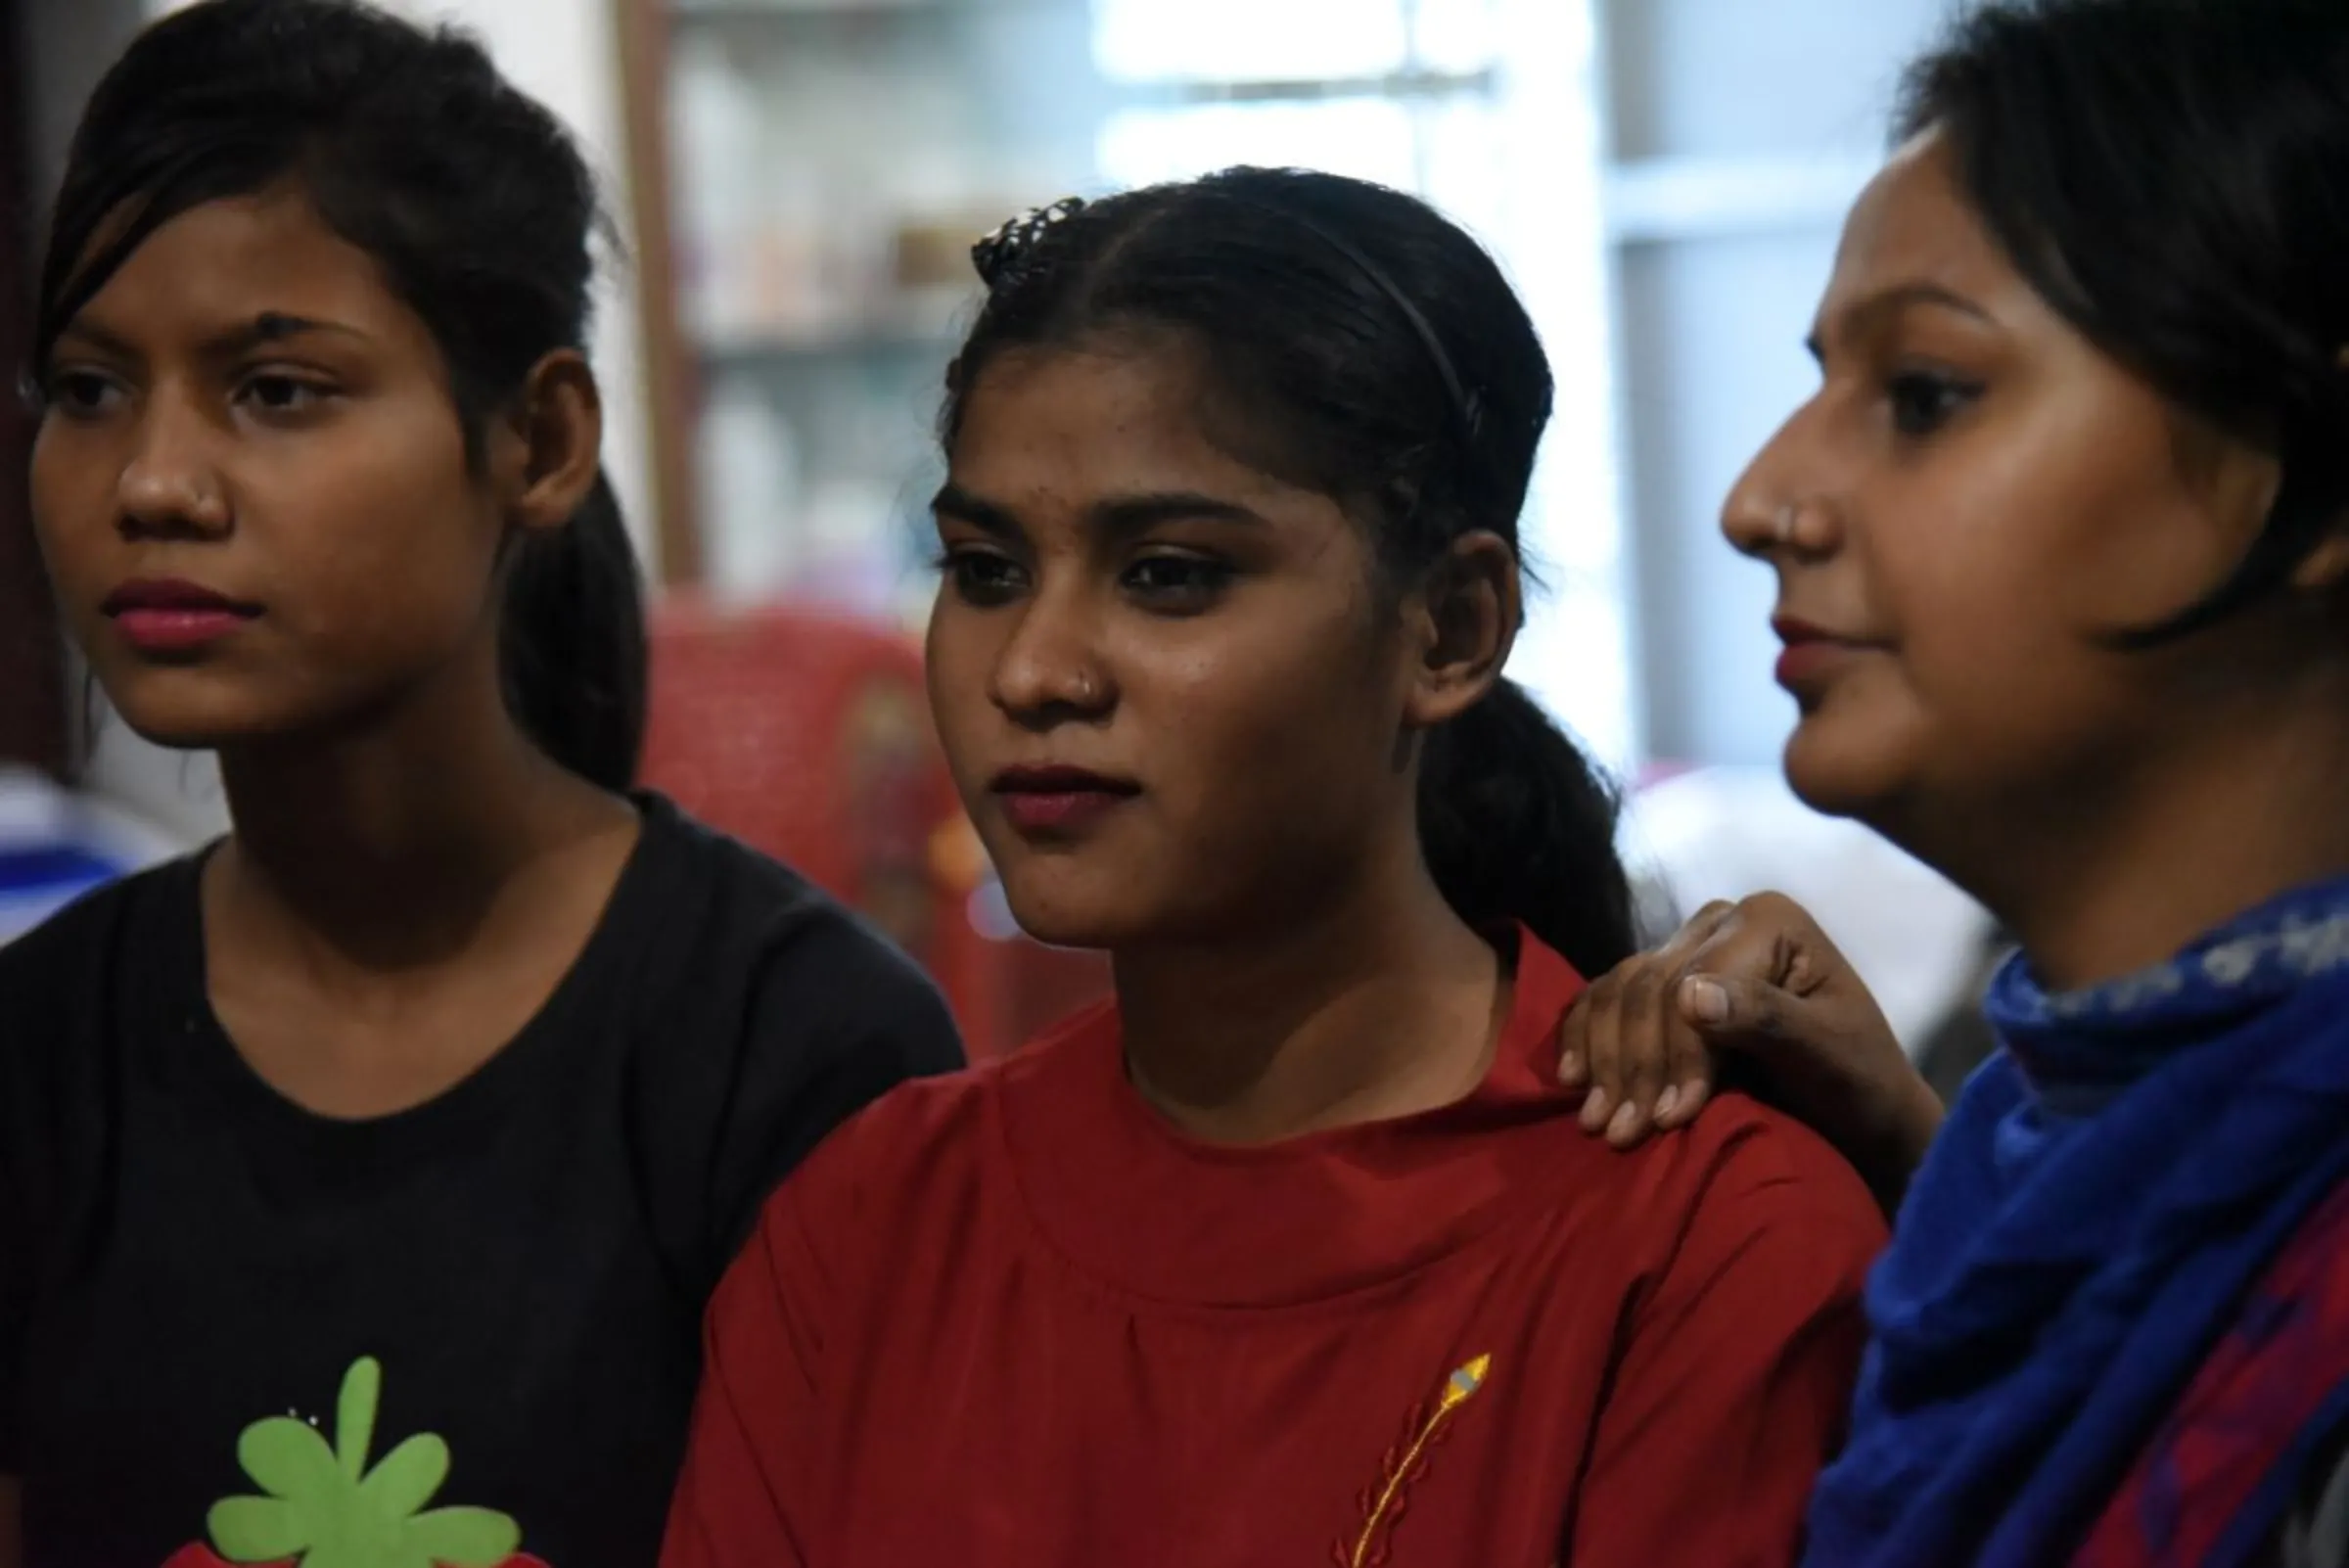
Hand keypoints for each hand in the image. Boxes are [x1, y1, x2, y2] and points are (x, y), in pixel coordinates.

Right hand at [1556, 892, 1943, 1212]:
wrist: (1858, 1107)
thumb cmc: (1856, 1081)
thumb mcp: (1827, 1052)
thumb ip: (1767, 1019)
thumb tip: (1690, 996)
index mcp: (1767, 920)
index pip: (1693, 982)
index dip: (1676, 1053)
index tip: (1669, 1119)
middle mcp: (1721, 920)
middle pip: (1648, 987)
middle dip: (1634, 1066)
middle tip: (1622, 1132)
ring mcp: (1688, 947)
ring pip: (1619, 993)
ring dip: (1602, 1060)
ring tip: (1598, 1122)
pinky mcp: (1665, 980)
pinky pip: (1607, 998)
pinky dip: (1585, 1038)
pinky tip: (1574, 1078)